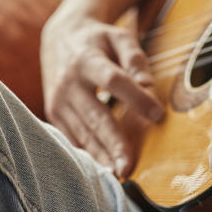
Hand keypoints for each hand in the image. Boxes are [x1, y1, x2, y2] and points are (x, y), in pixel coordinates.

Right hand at [40, 10, 163, 177]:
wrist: (60, 38)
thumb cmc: (98, 39)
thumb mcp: (118, 37)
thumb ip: (135, 58)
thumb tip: (149, 86)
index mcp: (87, 59)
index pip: (114, 81)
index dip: (136, 98)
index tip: (158, 114)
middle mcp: (69, 83)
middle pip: (95, 116)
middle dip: (113, 142)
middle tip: (129, 166)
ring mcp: (58, 101)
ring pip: (82, 132)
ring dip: (101, 155)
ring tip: (120, 174)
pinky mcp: (54, 114)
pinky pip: (72, 138)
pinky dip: (88, 153)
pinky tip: (103, 168)